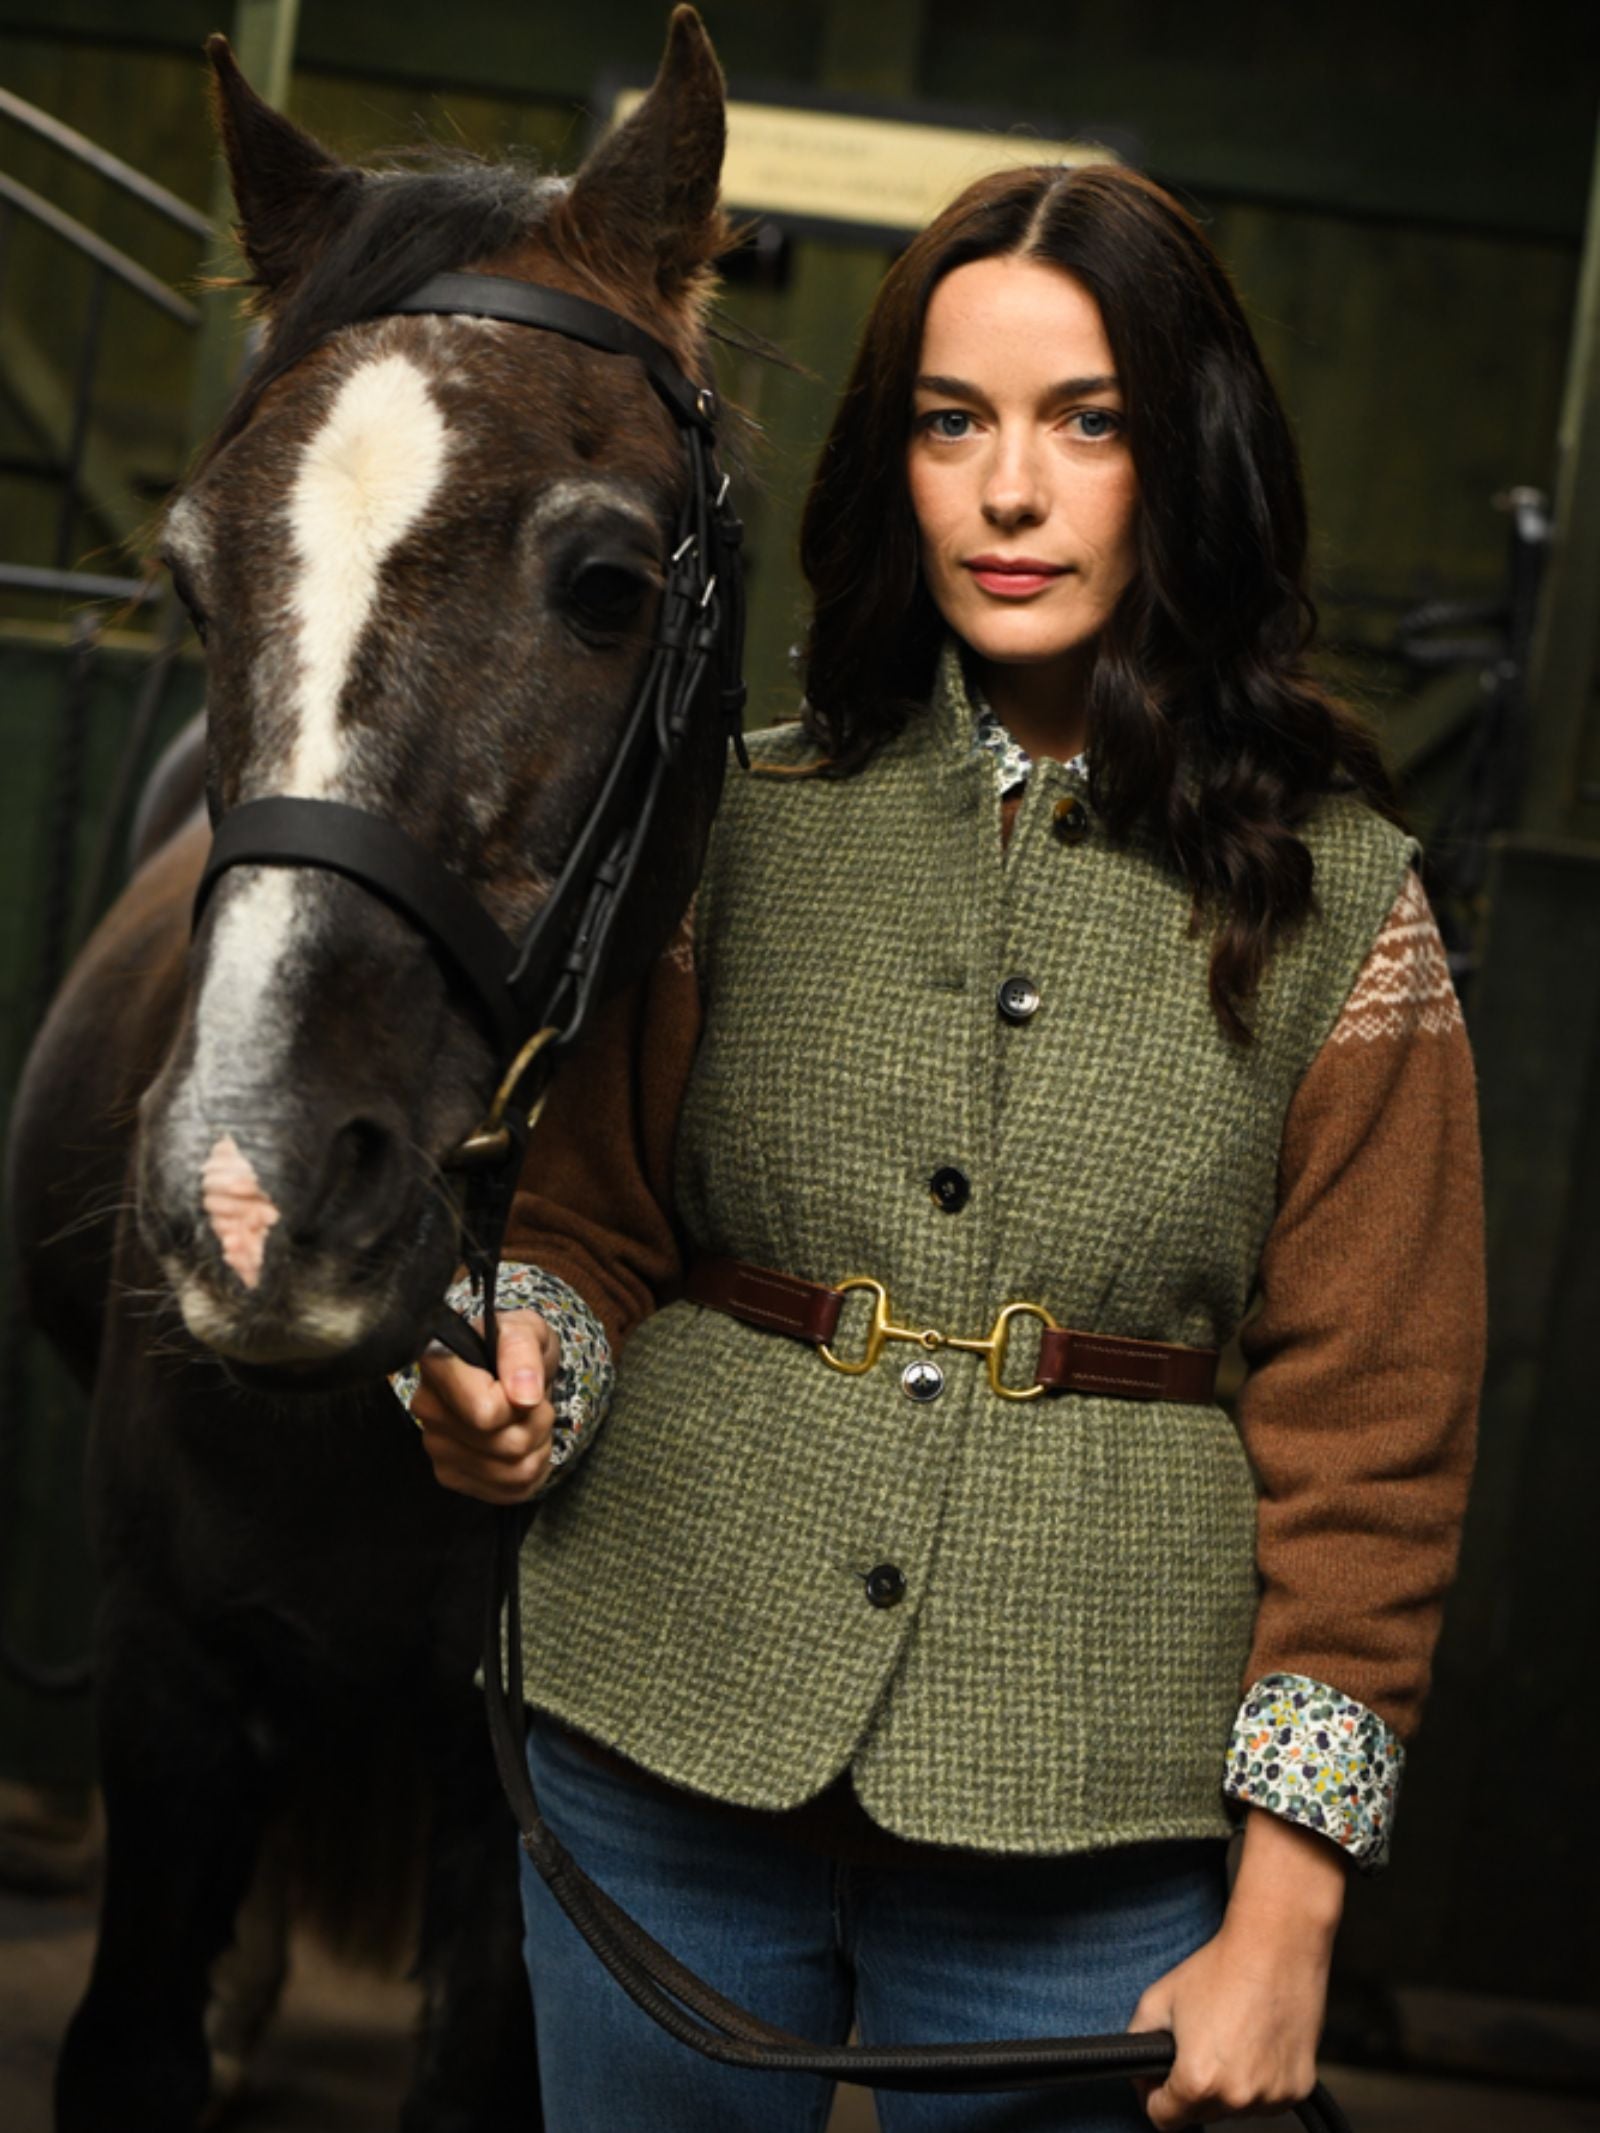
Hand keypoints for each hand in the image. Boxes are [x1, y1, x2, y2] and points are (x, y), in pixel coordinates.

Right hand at [408, 1309, 560, 1502]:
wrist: (509, 1373)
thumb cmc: (513, 1349)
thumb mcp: (526, 1330)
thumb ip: (523, 1352)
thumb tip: (524, 1395)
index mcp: (438, 1365)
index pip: (487, 1412)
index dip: (521, 1403)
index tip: (523, 1385)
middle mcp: (427, 1408)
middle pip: (507, 1445)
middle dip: (538, 1423)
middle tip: (533, 1402)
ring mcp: (435, 1446)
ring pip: (514, 1472)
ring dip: (538, 1447)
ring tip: (528, 1421)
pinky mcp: (449, 1475)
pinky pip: (511, 1492)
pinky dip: (532, 1471)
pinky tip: (522, 1445)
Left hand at [1129, 1811, 1343, 2125]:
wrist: (1276, 1947)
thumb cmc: (1221, 1968)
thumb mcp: (1158, 1999)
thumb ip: (1139, 2040)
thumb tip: (1139, 2070)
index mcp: (1198, 2081)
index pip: (1163, 2119)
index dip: (1153, 2094)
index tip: (1158, 2077)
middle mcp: (1238, 2097)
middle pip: (1200, 2114)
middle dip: (1191, 2087)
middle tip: (1198, 2045)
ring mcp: (1272, 2096)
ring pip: (1235, 2108)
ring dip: (1227, 2085)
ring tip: (1230, 2038)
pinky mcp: (1298, 2088)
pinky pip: (1266, 2098)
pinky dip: (1258, 2080)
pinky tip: (1255, 2043)